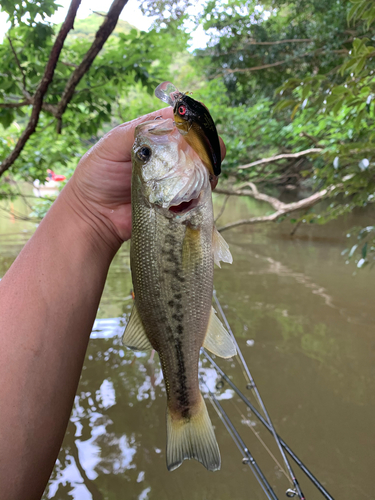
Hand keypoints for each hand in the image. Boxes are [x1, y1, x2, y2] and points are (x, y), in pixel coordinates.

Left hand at [64, 107, 225, 249]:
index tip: (198, 129)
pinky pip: (198, 198)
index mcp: (156, 137)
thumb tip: (172, 116)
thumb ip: (139, 129)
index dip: (197, 123)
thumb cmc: (97, 175)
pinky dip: (199, 196)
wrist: (93, 214)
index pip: (185, 123)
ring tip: (192, 178)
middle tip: (199, 156)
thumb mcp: (113, 144)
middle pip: (202, 146)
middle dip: (207, 148)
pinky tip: (187, 198)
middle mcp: (170, 156)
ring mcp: (176, 180)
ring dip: (204, 173)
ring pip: (205, 171)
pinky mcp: (178, 203)